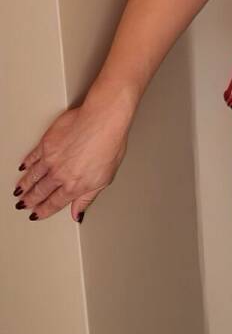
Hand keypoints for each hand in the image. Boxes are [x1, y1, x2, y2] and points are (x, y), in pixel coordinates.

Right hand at [13, 83, 135, 222]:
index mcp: (74, 186)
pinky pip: (32, 157)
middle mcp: (59, 175)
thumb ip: (87, 198)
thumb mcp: (104, 179)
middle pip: (41, 191)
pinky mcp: (46, 143)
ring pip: (33, 176)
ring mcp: (51, 159)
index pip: (54, 203)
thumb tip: (77, 213)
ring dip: (24, 185)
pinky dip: (26, 164)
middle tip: (23, 205)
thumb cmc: (110, 145)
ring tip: (19, 191)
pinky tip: (23, 168)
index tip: (37, 214)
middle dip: (30, 200)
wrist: (103, 120)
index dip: (43, 211)